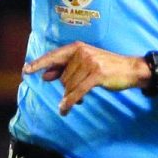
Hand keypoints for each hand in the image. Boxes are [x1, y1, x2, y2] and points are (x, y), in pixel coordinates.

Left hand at [24, 42, 148, 114]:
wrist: (131, 69)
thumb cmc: (106, 67)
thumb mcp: (85, 64)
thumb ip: (65, 68)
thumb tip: (45, 76)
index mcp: (77, 47)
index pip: (54, 56)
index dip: (39, 64)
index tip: (26, 70)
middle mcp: (82, 53)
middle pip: (62, 78)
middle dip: (68, 88)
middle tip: (80, 91)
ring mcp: (89, 63)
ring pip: (69, 86)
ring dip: (73, 96)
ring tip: (83, 95)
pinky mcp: (97, 75)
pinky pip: (77, 92)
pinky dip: (70, 102)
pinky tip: (65, 110)